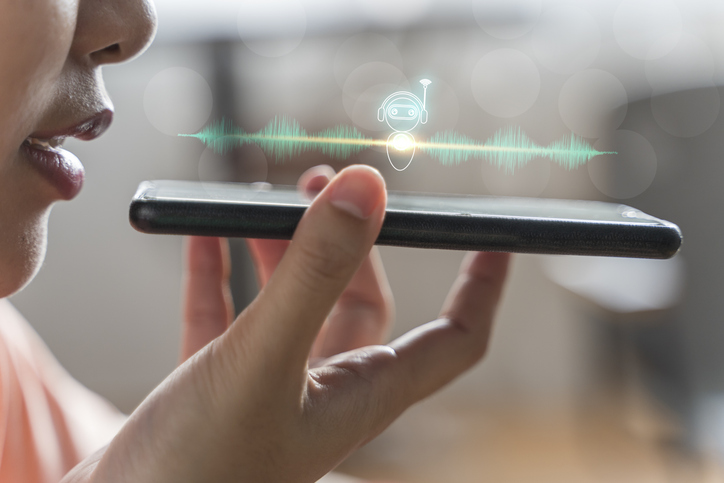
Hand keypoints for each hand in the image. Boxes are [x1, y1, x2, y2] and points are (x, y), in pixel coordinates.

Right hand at [63, 165, 508, 482]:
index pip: (454, 338)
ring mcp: (269, 389)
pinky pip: (226, 316)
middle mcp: (324, 391)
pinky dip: (218, 273)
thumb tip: (365, 186)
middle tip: (324, 183)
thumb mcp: (261, 362)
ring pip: (294, 304)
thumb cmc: (197, 473)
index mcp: (361, 394)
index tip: (497, 235)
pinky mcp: (214, 387)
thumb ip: (313, 276)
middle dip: (352, 240)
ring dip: (282, 249)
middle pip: (361, 302)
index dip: (482, 287)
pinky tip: (199, 235)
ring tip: (259, 201)